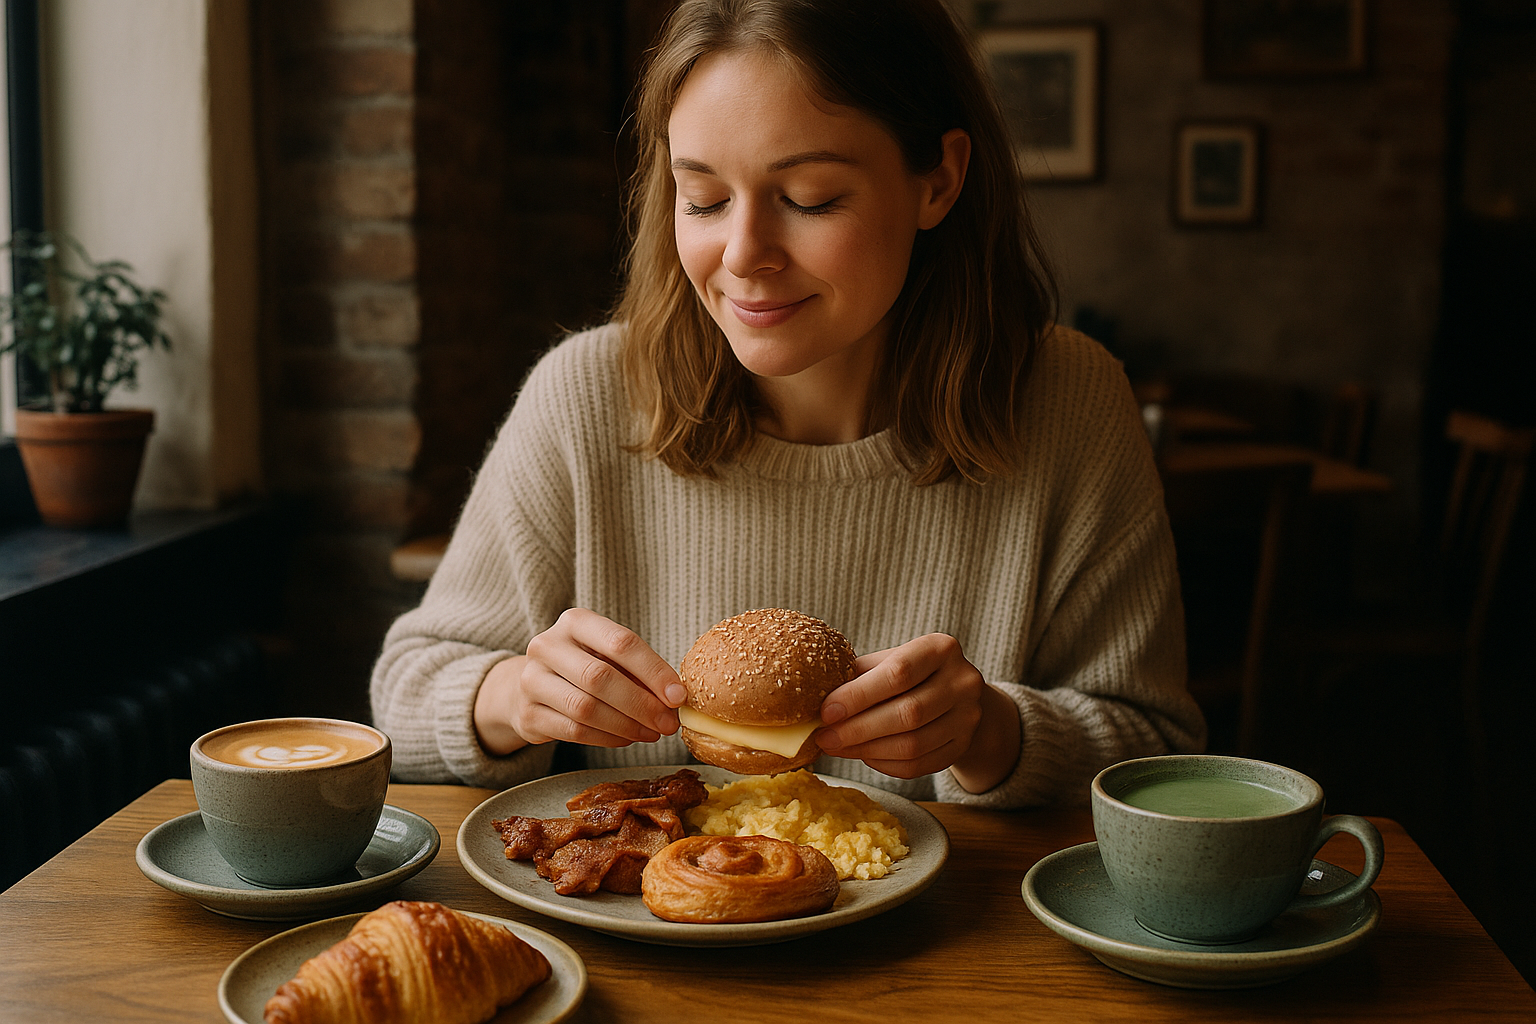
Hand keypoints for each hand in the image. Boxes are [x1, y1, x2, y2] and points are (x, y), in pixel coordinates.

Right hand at [474, 608, 686, 755]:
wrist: (530, 685)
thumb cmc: (582, 666)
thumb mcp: (607, 655)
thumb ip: (638, 671)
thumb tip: (675, 699)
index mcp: (575, 622)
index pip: (621, 642)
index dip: (654, 671)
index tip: (678, 696)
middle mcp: (547, 646)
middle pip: (600, 677)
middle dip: (641, 704)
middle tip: (667, 723)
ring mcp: (531, 680)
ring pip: (586, 708)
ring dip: (626, 725)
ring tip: (651, 733)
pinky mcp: (527, 714)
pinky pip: (574, 731)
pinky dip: (607, 738)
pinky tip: (626, 738)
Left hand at [814, 633, 1020, 792]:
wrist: (956, 695)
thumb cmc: (911, 675)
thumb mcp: (889, 662)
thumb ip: (857, 676)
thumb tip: (811, 701)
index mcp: (941, 649)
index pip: (899, 673)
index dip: (859, 695)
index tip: (826, 712)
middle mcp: (963, 681)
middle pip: (908, 713)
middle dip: (858, 729)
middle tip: (824, 738)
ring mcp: (969, 717)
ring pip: (913, 744)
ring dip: (867, 750)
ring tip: (837, 747)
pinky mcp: (963, 746)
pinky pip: (919, 765)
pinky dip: (884, 764)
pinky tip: (863, 755)